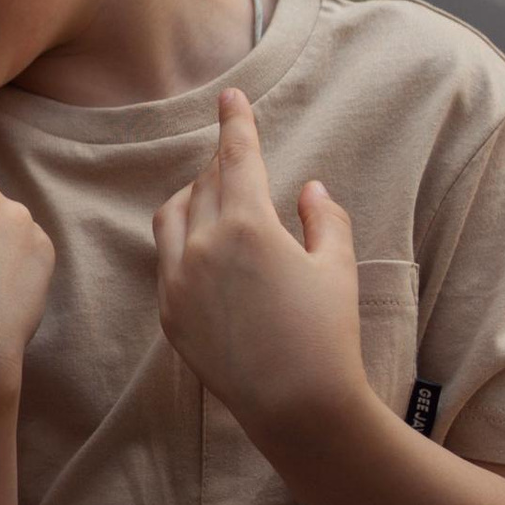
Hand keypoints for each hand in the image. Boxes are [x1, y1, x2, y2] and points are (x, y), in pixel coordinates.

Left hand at [153, 90, 363, 453]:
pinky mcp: (169, 313)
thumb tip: (309, 188)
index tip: (230, 97)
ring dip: (194, 199)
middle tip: (245, 171)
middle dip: (224, 170)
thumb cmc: (327, 335)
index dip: (235, 122)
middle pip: (205, 183)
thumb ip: (324, 217)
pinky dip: (183, 242)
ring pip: (173, 215)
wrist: (298, 407)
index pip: (236, 156)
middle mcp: (203, 246)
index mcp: (248, 225)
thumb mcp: (338, 267)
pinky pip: (166, 259)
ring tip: (222, 206)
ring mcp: (178, 281)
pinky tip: (208, 254)